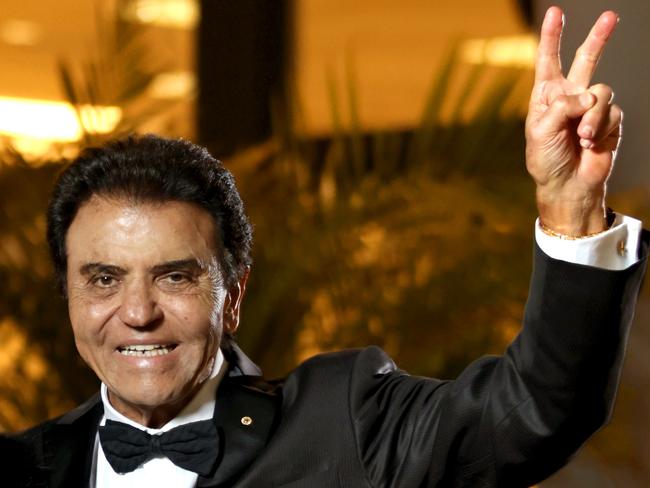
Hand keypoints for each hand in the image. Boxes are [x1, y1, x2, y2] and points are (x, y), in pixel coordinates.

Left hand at [525, 7, 621, 235]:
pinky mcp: (609, 120)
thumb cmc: (546, 159)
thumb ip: (560, 107)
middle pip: (586, 59)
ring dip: (591, 115)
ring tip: (582, 137)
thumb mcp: (540, 131)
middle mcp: (570, 96)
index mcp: (547, 96)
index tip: (555, 12)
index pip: (549, 61)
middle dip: (598, 37)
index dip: (552, 37)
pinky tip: (591, 143)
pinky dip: (601, 128)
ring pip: (601, 91)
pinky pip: (612, 111)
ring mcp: (591, 107)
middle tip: (610, 16)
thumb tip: (587, 96)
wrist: (567, 185)